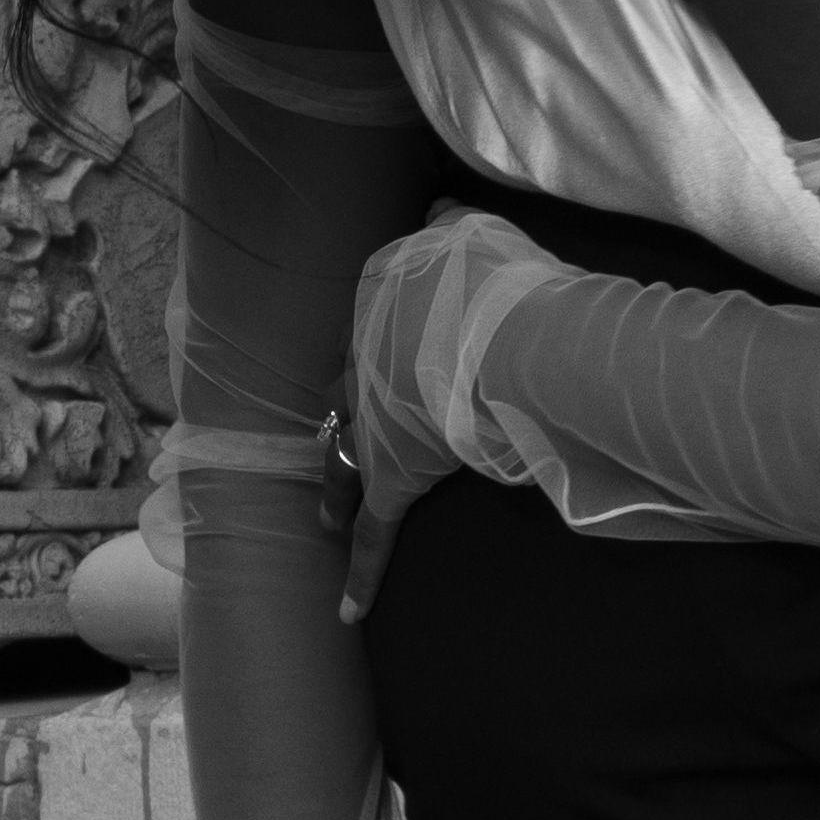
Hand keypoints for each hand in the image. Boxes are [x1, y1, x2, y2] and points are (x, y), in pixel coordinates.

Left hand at [338, 209, 551, 622]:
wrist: (496, 336)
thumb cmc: (494, 282)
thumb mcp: (472, 230)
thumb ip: (451, 220)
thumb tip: (437, 206)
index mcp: (381, 298)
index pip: (378, 318)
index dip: (388, 337)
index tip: (397, 349)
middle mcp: (362, 359)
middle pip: (346, 393)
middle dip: (341, 419)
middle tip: (337, 440)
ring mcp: (370, 423)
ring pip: (342, 461)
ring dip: (332, 490)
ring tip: (323, 517)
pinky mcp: (389, 481)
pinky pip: (374, 536)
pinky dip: (359, 576)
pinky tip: (346, 612)